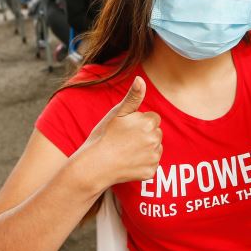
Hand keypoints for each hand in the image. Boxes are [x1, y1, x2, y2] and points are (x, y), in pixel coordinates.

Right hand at [74, 76, 161, 190]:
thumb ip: (133, 96)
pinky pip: (152, 164)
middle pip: (156, 133)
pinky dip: (143, 164)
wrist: (94, 166)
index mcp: (149, 122)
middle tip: (124, 140)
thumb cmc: (103, 136)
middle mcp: (155, 139)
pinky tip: (129, 163)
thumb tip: (140, 79)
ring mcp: (154, 157)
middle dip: (144, 135)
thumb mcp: (117, 113)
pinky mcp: (151, 171)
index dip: (139, 123)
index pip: (153, 119)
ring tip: (125, 151)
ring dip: (145, 149)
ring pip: (155, 148)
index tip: (126, 128)